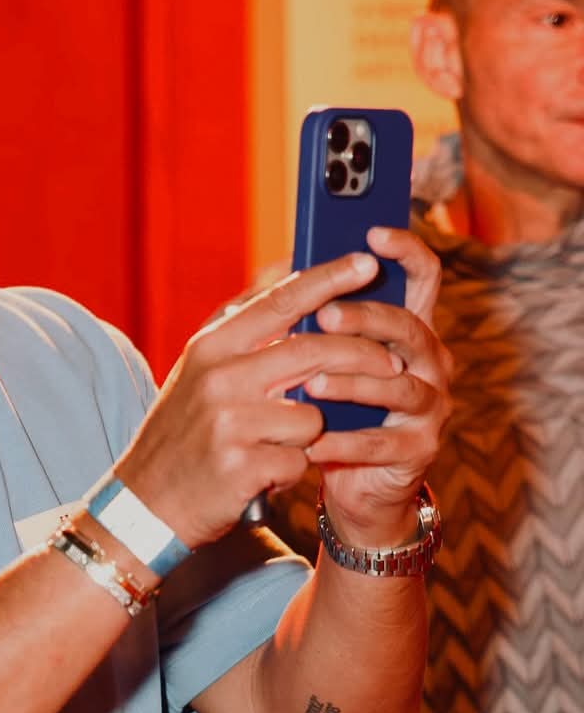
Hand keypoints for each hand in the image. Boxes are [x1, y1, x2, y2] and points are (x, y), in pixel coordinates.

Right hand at [114, 251, 416, 549]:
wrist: (143, 503)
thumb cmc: (184, 435)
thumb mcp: (200, 376)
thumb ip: (243, 338)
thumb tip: (291, 288)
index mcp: (210, 348)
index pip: (279, 302)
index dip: (328, 279)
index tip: (367, 262)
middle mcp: (219, 378)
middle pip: (314, 351)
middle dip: (363, 355)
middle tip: (392, 363)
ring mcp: (229, 422)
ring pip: (312, 415)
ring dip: (308, 434)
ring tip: (273, 446)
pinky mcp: (242, 466)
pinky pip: (300, 460)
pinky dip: (289, 471)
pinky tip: (260, 475)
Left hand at [303, 226, 452, 544]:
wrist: (351, 480)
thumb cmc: (332, 408)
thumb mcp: (321, 357)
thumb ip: (312, 317)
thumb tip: (282, 268)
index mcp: (408, 328)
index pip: (422, 277)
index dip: (405, 251)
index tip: (373, 232)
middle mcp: (430, 361)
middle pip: (408, 327)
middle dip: (366, 319)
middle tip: (325, 316)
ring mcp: (430, 405)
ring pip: (398, 385)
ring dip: (352, 383)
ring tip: (309, 385)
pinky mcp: (419, 449)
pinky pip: (383, 441)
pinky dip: (345, 441)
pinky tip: (312, 441)